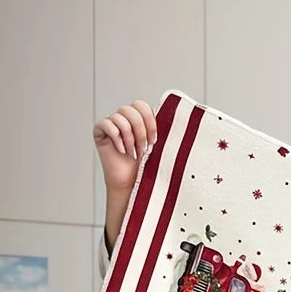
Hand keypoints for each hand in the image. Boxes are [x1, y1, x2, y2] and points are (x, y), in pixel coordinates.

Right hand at [93, 100, 156, 250]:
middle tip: (145, 149)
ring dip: (130, 137)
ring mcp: (112, 125)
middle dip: (141, 130)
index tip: (156, 140)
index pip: (141, 105)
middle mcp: (125, 120)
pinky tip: (122, 151)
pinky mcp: (100, 133)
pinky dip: (116, 138)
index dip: (149, 120)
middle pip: (131, 108)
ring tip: (134, 153)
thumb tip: (190, 115)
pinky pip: (105, 123)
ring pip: (120, 116)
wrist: (136, 187)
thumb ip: (168, 130)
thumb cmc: (151, 169)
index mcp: (139, 120)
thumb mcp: (164, 147)